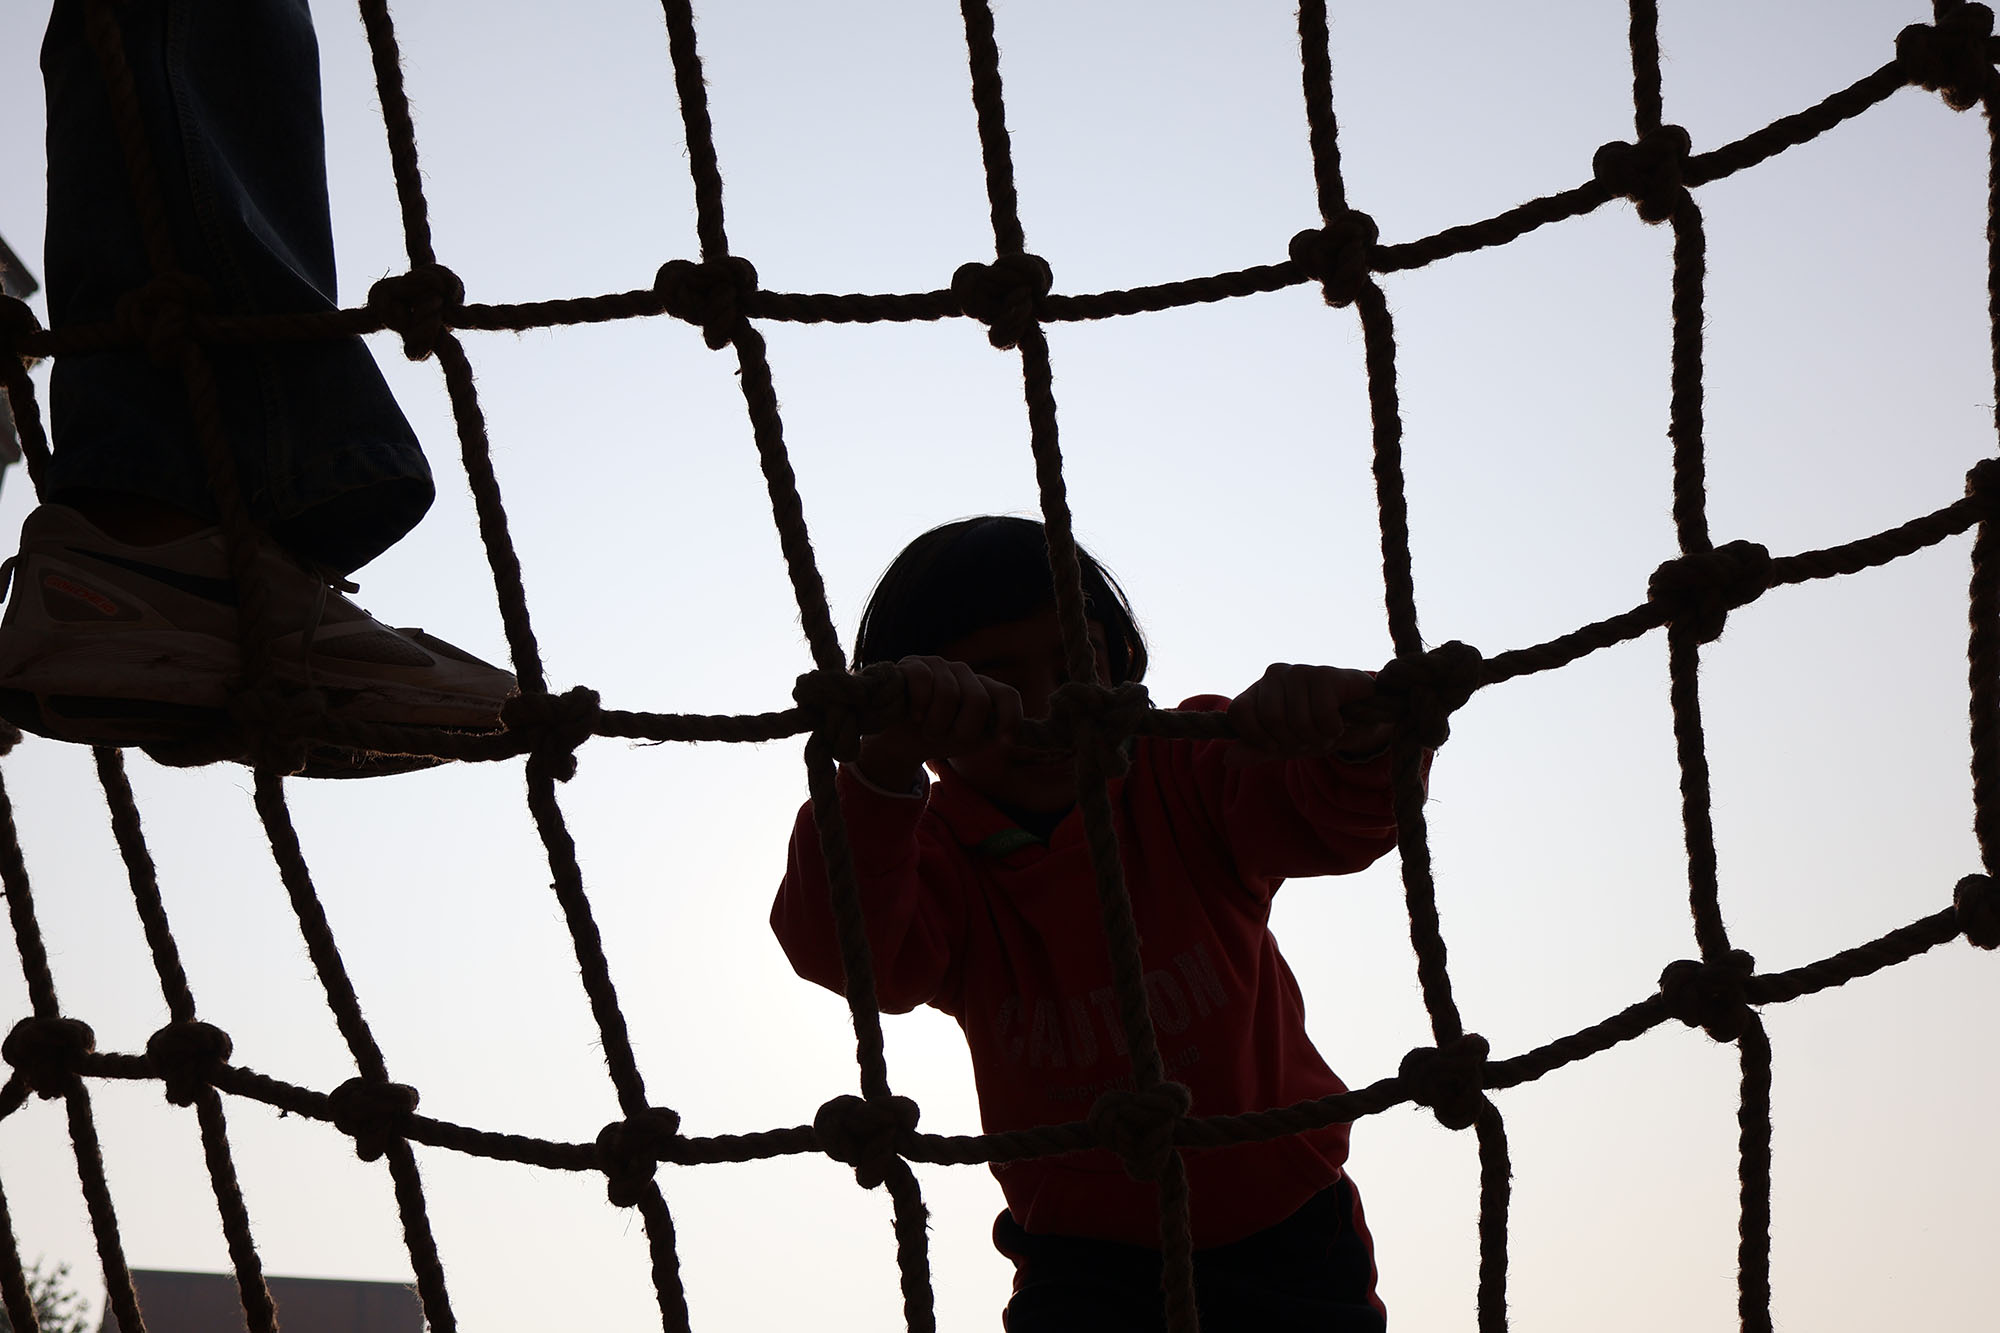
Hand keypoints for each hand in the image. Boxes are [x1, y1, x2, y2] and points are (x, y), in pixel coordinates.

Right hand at [855, 656, 1023, 790]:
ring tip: (926, 728)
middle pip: (978, 701)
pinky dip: (919, 705)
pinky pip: (923, 680)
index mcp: (983, 689)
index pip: (1008, 696)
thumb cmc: (937, 736)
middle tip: (945, 738)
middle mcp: (965, 673)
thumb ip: (989, 733)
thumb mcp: (967, 739)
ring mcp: (939, 665)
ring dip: (936, 724)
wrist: (897, 739)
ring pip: (948, 694)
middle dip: (962, 729)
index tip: (1004, 743)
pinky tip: (914, 716)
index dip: (1011, 719)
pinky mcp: (913, 664)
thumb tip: (1007, 738)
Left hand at [1226, 663, 1391, 763]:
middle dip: (1293, 741)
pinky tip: (1339, 723)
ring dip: (1316, 737)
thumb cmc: (1314, 730)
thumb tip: (1228, 759)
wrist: (1359, 721)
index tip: (1277, 744)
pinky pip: (1322, 714)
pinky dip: (1332, 729)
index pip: (1238, 713)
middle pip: (1271, 718)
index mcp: (1257, 691)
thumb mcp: (1283, 746)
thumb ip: (1256, 751)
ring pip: (1298, 719)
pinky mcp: (1327, 674)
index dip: (1259, 738)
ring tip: (1325, 731)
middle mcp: (1274, 674)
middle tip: (1308, 739)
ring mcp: (1300, 671)